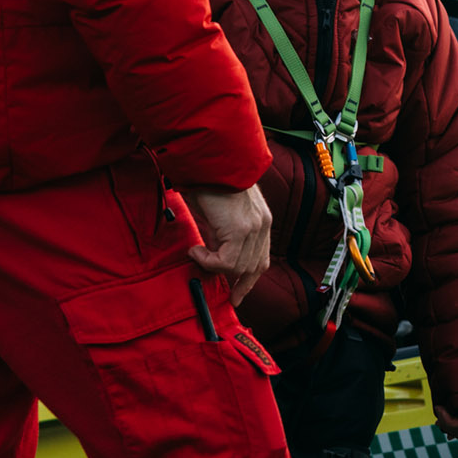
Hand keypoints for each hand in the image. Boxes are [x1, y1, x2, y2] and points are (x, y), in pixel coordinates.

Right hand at [182, 183, 273, 302]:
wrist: (208, 162)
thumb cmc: (209, 182)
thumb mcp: (221, 214)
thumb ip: (223, 235)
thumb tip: (213, 257)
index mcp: (262, 220)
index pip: (262, 260)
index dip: (250, 281)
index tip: (237, 295)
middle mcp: (262, 225)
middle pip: (253, 268)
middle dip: (236, 284)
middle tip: (220, 291)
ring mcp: (254, 228)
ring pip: (237, 267)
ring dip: (213, 266)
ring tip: (197, 253)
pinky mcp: (240, 229)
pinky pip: (225, 261)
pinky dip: (208, 261)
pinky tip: (195, 250)